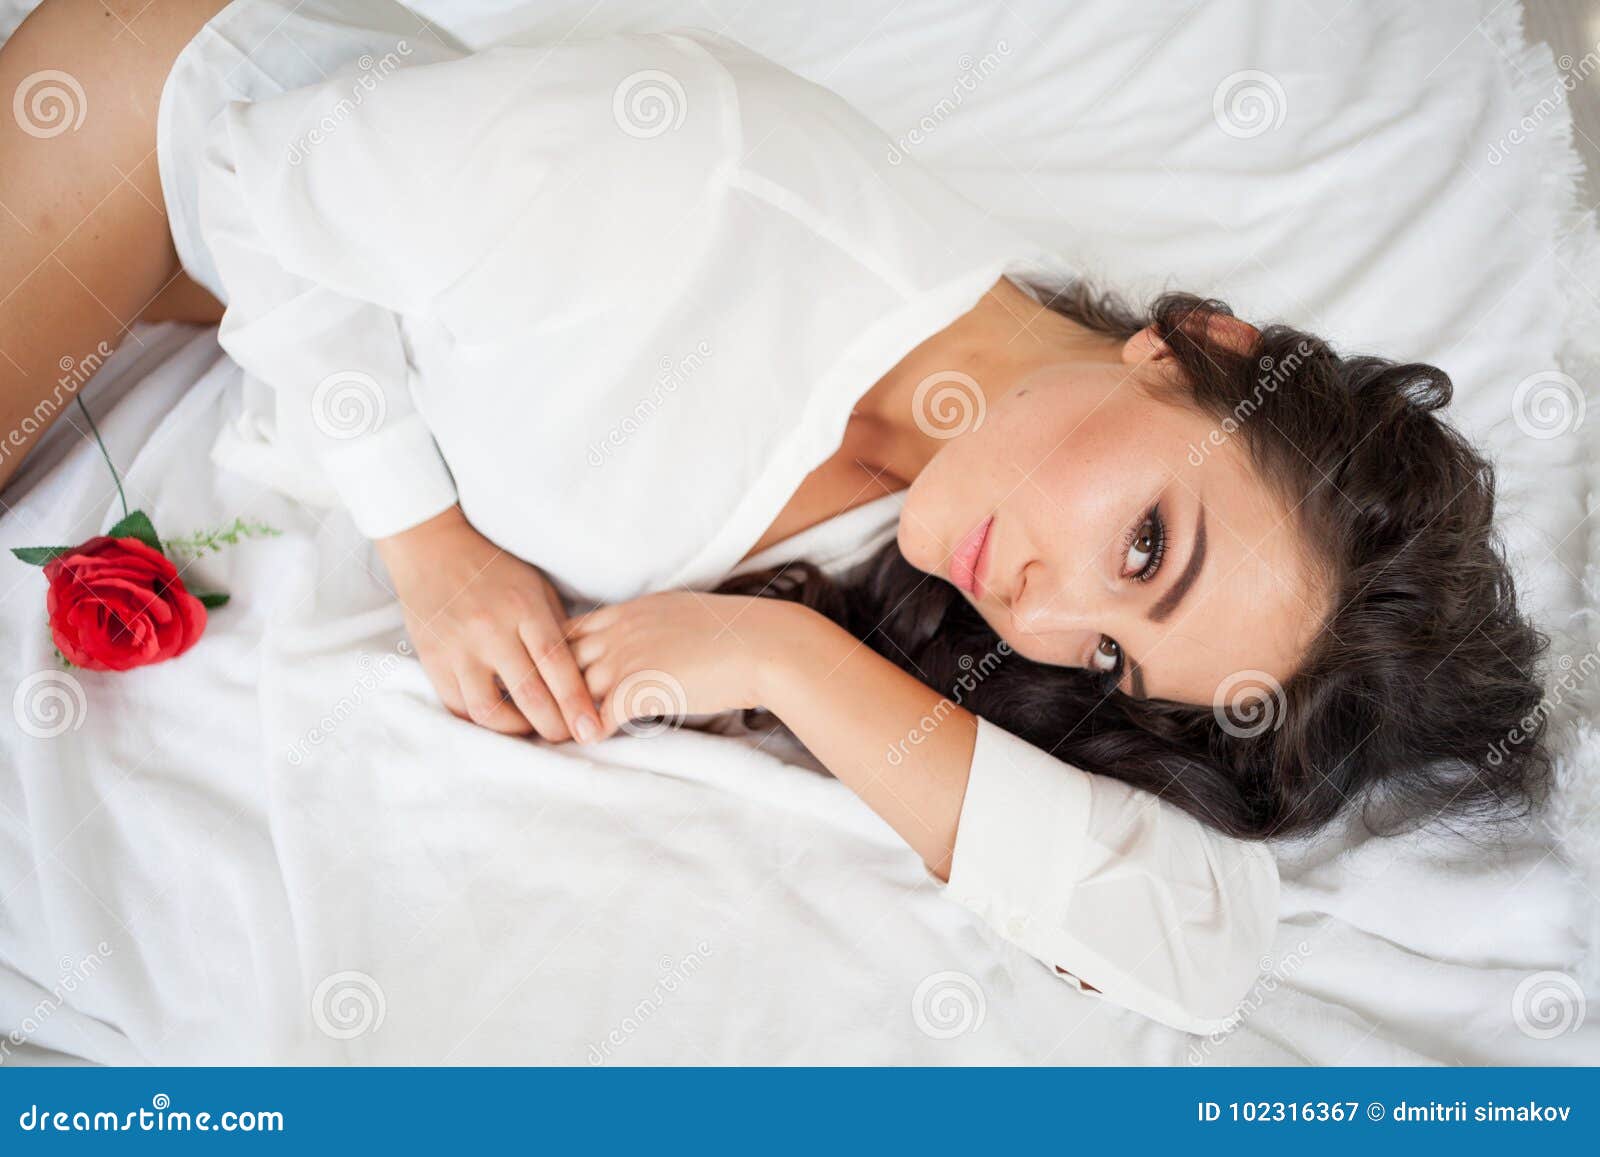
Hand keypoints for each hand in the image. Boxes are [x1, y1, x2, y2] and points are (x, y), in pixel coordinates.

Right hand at [375, 505, 600, 741]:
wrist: (432, 549)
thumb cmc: (495, 569)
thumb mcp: (535, 588)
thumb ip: (556, 630)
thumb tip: (583, 677)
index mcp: (523, 608)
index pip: (555, 664)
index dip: (576, 702)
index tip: (591, 729)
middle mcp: (489, 630)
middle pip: (527, 694)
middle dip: (553, 726)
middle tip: (568, 736)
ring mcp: (457, 647)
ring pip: (488, 710)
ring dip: (515, 730)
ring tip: (532, 729)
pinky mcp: (432, 660)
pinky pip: (458, 705)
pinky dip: (482, 720)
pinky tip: (499, 719)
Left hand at [567, 591, 793, 736]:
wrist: (762, 646)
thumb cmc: (735, 634)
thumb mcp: (682, 616)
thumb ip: (654, 628)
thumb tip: (652, 647)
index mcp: (630, 610)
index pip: (571, 629)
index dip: (557, 654)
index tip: (549, 675)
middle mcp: (620, 630)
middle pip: (561, 658)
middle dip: (546, 684)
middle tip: (534, 709)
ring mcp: (627, 657)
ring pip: (573, 688)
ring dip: (563, 713)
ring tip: (553, 733)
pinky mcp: (640, 687)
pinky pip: (599, 716)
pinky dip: (590, 731)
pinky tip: (590, 742)